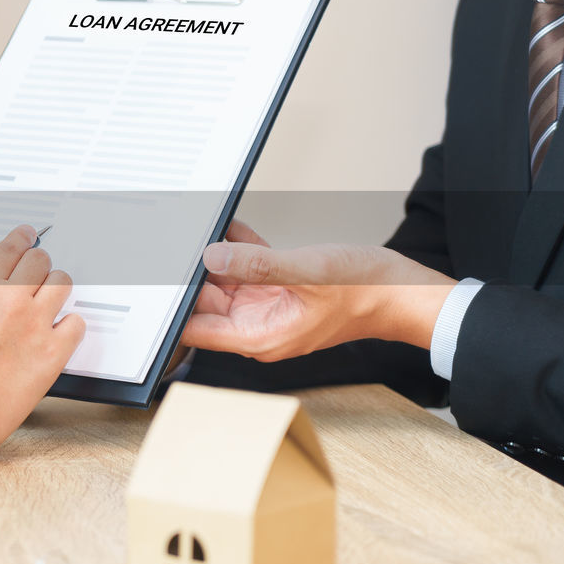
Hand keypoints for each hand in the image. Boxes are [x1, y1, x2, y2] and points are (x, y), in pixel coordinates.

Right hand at [0, 226, 84, 461]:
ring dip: (55, 288)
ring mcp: (36, 324)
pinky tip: (60, 330)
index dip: (22, 238)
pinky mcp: (54, 351)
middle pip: (40, 261)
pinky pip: (76, 324)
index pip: (11, 248)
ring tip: (49, 298)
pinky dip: (69, 325)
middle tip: (35, 272)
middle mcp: (12, 300)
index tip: (26, 236)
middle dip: (38, 264)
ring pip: (61, 284)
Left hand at [179, 220, 454, 360]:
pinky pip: (249, 268)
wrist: (404, 292)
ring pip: (226, 281)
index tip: (159, 280)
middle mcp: (259, 326)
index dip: (174, 307)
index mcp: (260, 336)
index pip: (196, 329)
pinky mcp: (280, 289)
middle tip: (176, 242)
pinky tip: (231, 227)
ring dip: (216, 256)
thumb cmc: (366, 292)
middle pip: (206, 301)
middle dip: (192, 274)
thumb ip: (257, 265)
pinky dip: (240, 248)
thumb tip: (213, 255)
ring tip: (200, 228)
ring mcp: (268, 307)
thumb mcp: (307, 272)